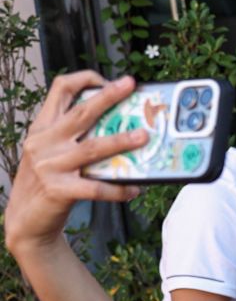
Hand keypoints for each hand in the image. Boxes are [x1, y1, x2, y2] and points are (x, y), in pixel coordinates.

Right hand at [4, 73, 143, 256]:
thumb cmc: (47, 182)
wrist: (26, 220)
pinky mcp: (58, 190)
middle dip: (107, 96)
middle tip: (130, 86)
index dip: (85, 80)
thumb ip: (75, 136)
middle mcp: (43, 142)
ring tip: (143, 136)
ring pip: (91, 148)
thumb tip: (120, 123)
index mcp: (43, 127)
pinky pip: (95, 188)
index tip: (110, 81)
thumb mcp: (52, 151)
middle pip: (80, 113)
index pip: (60, 90)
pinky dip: (118, 188)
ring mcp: (49, 166)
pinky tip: (135, 188)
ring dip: (120, 141)